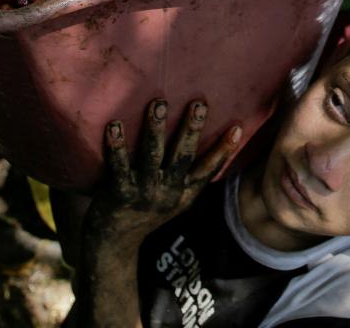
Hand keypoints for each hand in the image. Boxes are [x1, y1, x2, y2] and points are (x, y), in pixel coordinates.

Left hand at [83, 99, 241, 249]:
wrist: (113, 245)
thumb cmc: (144, 213)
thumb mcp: (174, 200)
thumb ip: (186, 177)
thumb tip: (198, 144)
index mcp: (183, 193)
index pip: (208, 169)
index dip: (224, 150)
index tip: (237, 127)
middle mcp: (167, 192)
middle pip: (183, 157)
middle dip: (192, 129)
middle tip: (199, 104)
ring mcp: (143, 193)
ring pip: (152, 156)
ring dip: (155, 129)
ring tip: (159, 104)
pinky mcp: (119, 194)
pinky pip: (118, 167)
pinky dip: (117, 146)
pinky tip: (114, 126)